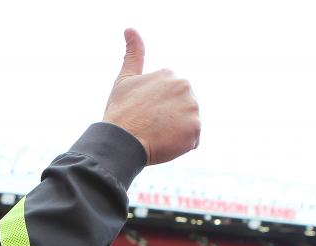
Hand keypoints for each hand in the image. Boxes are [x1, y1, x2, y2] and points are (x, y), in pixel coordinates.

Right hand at [103, 28, 200, 165]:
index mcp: (169, 74)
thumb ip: (133, 54)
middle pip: (181, 109)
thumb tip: (130, 29)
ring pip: (187, 124)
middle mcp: (185, 87)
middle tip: (148, 126)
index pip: (169, 98)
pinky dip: (180, 146)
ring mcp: (192, 108)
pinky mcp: (196, 129)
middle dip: (168, 119)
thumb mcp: (124, 79)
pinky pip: (191, 140)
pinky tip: (164, 143)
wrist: (121, 140)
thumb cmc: (120, 112)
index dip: (155, 109)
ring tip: (155, 135)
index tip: (142, 114)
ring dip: (174, 132)